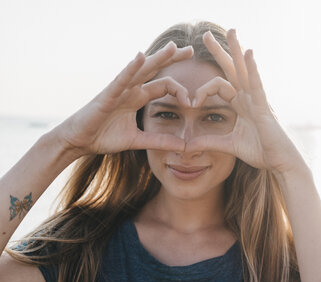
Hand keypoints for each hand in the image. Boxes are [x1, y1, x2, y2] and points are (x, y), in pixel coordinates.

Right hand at [55, 41, 192, 156]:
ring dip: (157, 58)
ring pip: (141, 70)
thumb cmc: (103, 136)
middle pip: (155, 70)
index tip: (193, 103)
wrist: (78, 142)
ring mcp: (119, 90)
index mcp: (138, 97)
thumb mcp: (138, 140)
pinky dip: (130, 69)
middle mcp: (130, 89)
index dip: (181, 91)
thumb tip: (184, 146)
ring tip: (173, 47)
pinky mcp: (107, 96)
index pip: (164, 86)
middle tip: (190, 50)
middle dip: (172, 59)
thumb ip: (160, 141)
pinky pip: (121, 80)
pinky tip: (140, 57)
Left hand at [186, 30, 302, 173]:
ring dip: (237, 50)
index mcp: (240, 104)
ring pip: (245, 70)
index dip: (202, 90)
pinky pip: (257, 84)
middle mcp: (248, 98)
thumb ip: (209, 141)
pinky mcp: (264, 107)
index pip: (219, 85)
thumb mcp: (229, 145)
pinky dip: (253, 68)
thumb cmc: (261, 152)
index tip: (190, 102)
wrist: (279, 163)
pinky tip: (248, 52)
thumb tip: (188, 144)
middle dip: (219, 51)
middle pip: (232, 69)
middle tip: (205, 34)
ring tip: (231, 31)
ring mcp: (257, 100)